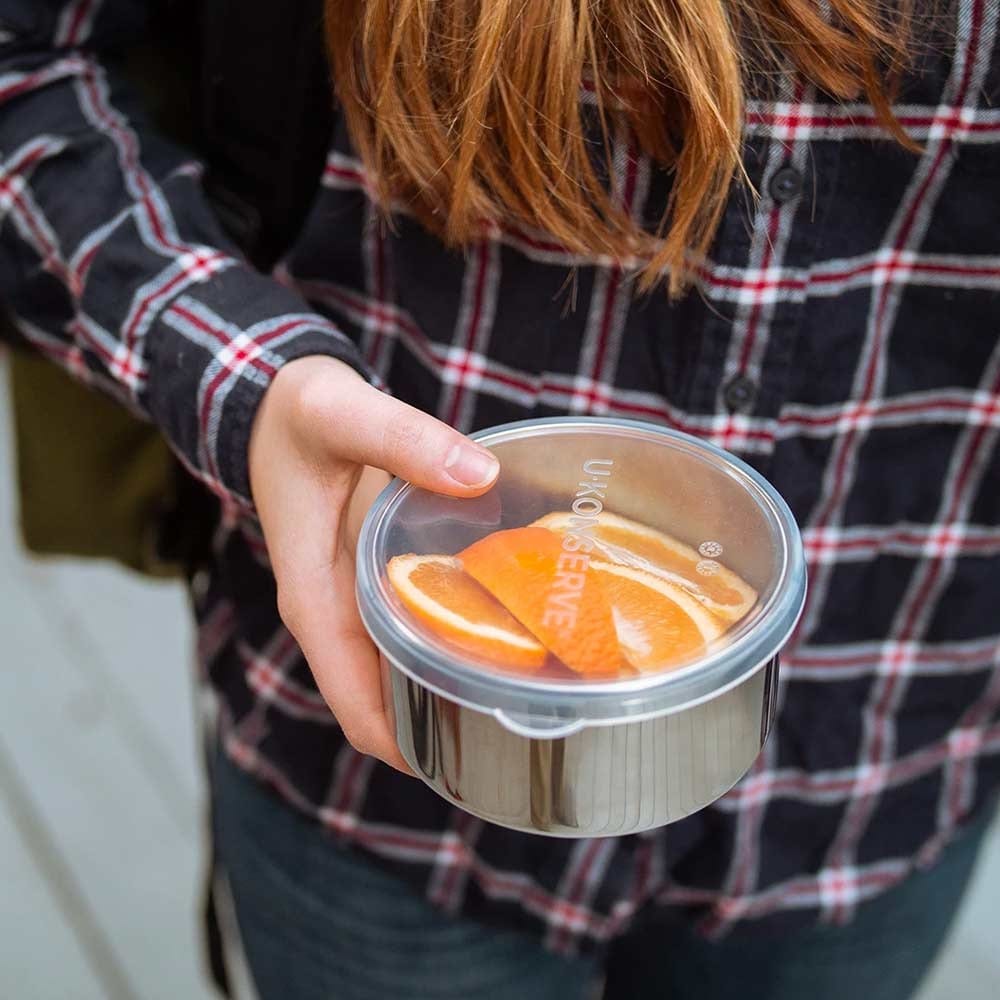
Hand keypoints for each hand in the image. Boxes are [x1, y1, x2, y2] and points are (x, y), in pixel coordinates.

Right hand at [248, 356, 498, 771]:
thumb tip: (481, 476)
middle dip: (446, 725)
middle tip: (527, 724)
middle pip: (386, 703)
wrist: (278, 402)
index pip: (356, 704)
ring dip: (454, 688)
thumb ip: (405, 440)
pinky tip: (512, 626)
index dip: (408, 744)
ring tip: (530, 688)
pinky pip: (415, 629)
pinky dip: (455, 638)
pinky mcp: (374, 580)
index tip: (473, 758)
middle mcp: (334, 614)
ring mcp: (354, 601)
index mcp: (315, 599)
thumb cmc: (298, 415)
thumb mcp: (344, 414)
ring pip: (402, 672)